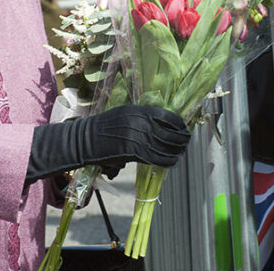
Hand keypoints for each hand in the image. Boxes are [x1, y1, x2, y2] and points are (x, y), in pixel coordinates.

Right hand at [25, 104, 189, 182]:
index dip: (180, 124)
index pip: (169, 116)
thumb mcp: (125, 114)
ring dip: (177, 151)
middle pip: (170, 132)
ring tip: (181, 153)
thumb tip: (160, 126)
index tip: (184, 128)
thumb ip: (142, 118)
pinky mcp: (134, 152)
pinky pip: (157, 158)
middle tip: (186, 142)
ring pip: (166, 146)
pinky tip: (172, 161)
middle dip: (181, 139)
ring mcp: (138, 137)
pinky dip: (168, 161)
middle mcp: (142, 122)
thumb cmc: (105, 126)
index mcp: (140, 110)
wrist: (87, 139)